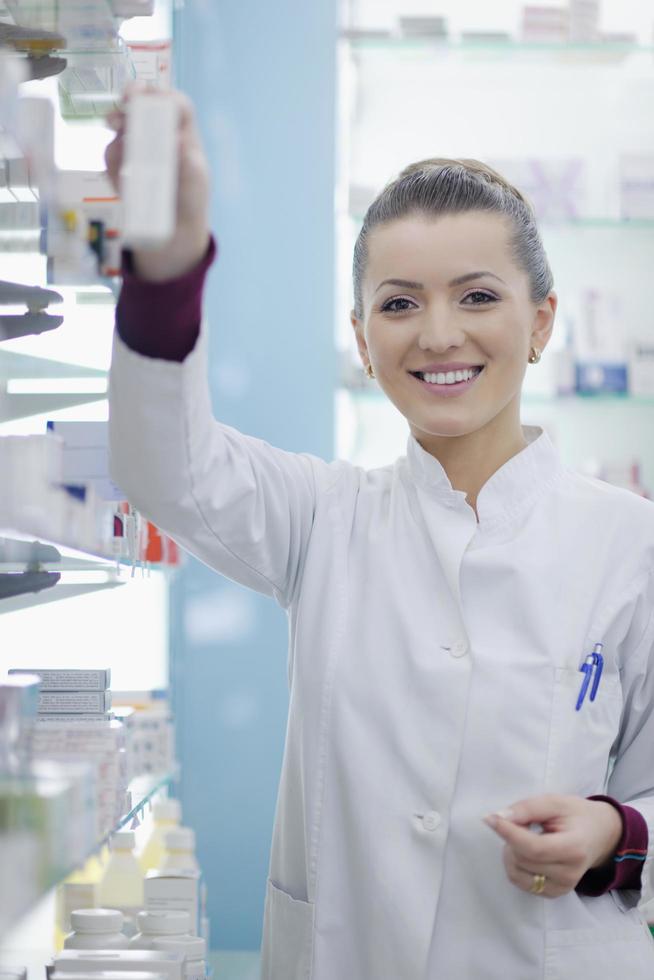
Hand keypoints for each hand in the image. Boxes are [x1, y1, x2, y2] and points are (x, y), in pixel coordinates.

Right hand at [104, 83, 210, 281]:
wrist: (174, 230)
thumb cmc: (190, 199)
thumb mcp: (195, 182)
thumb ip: (188, 163)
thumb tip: (177, 141)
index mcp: (181, 131)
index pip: (173, 103)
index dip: (161, 95)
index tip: (149, 97)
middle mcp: (156, 131)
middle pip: (141, 103)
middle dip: (130, 97)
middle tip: (126, 102)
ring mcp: (135, 145)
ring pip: (120, 123)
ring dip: (116, 121)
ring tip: (114, 126)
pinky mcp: (120, 164)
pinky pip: (110, 154)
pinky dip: (112, 158)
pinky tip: (121, 175)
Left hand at [483, 794, 622, 897]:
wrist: (599, 835)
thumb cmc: (576, 815)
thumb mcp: (555, 802)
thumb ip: (527, 808)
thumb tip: (499, 817)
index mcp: (574, 849)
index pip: (534, 848)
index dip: (509, 833)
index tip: (491, 818)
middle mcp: (569, 874)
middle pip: (523, 859)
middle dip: (512, 838)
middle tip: (522, 823)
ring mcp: (562, 887)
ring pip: (517, 873)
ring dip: (512, 852)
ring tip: (526, 836)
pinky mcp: (553, 893)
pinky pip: (521, 882)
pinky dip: (516, 865)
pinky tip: (527, 852)